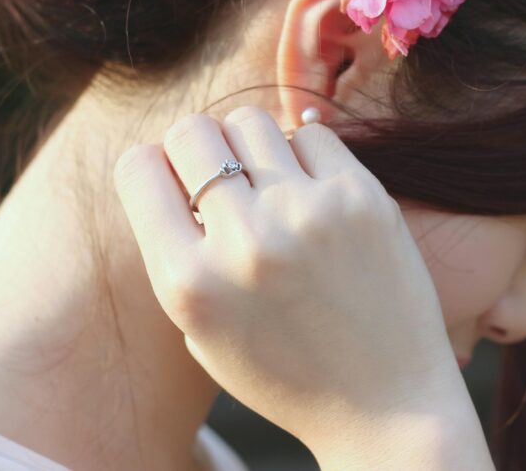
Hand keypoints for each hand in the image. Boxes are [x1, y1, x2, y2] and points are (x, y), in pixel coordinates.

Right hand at [112, 106, 474, 459]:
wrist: (387, 404)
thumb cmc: (288, 373)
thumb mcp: (203, 332)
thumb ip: (179, 252)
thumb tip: (175, 165)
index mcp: (189, 283)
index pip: (138, 168)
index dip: (152, 167)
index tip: (173, 180)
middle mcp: (245, 240)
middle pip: (193, 130)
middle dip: (197, 147)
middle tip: (222, 178)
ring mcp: (308, 213)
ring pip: (250, 122)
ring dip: (249, 146)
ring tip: (269, 184)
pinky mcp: (363, 198)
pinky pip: (312, 134)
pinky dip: (304, 155)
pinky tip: (313, 191)